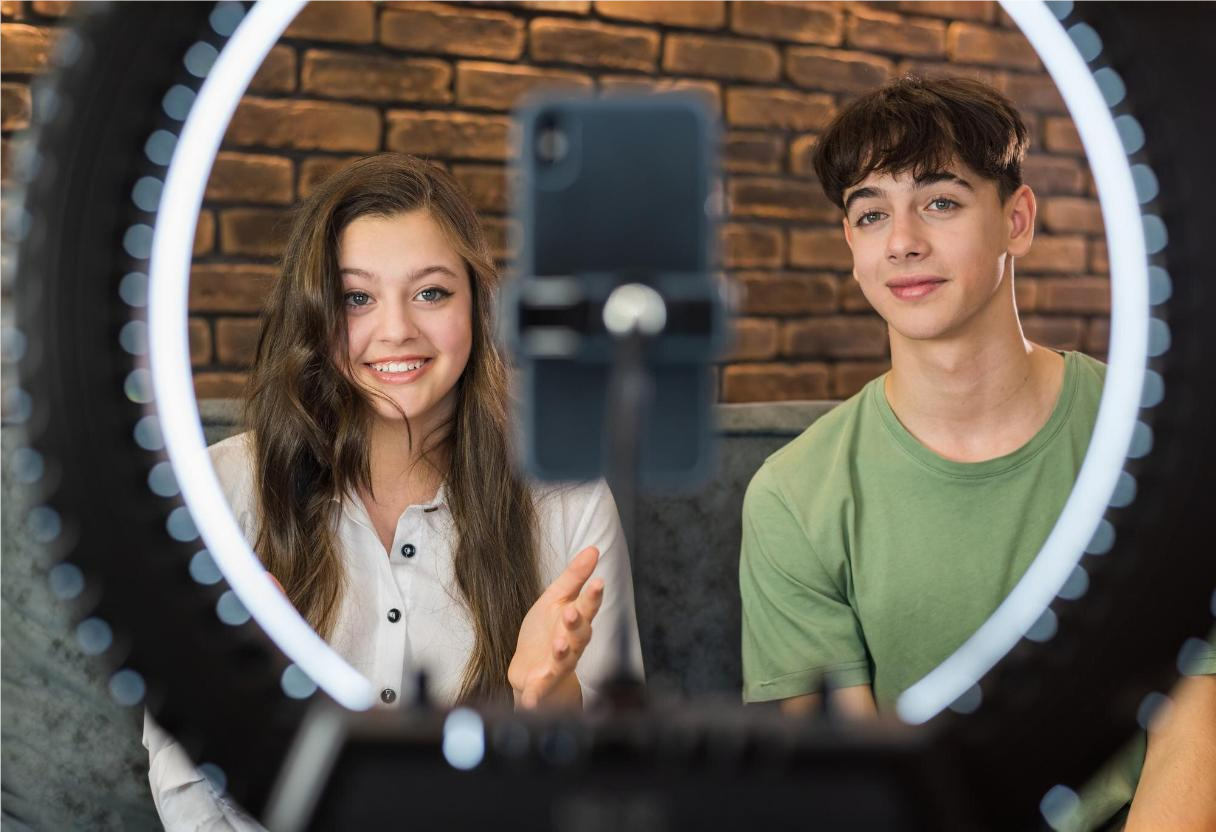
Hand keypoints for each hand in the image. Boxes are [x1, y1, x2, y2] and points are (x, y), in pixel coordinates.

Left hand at [508, 546, 604, 708]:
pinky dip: (537, 694)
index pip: (587, 607)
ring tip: (559, 645)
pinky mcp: (541, 683)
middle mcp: (571, 643)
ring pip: (565, 658)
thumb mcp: (556, 599)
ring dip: (563, 652)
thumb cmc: (545, 632)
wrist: (529, 669)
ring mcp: (558, 664)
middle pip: (580, 633)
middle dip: (577, 623)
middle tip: (572, 611)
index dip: (593, 596)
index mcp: (575, 621)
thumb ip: (574, 576)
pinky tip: (532, 699)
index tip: (598, 582)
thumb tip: (593, 548)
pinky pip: (541, 689)